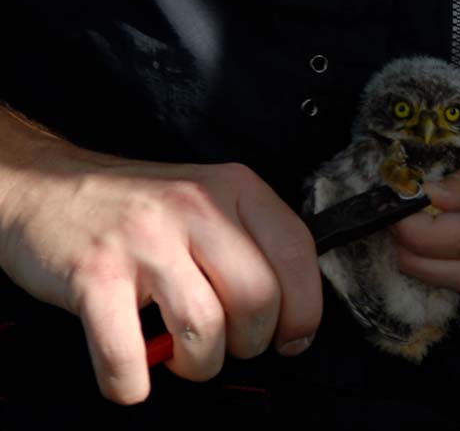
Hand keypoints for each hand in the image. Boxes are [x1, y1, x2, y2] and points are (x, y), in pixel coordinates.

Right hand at [0, 141, 321, 404]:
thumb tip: (291, 314)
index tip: (292, 337)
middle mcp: (193, 208)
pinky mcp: (93, 276)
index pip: (297, 252)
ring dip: (199, 364)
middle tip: (229, 344)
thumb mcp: (208, 199)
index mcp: (233, 188)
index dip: (304, 310)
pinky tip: (134, 372)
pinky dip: (133, 382)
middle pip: (258, 299)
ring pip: (205, 329)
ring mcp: (143, 241)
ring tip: (182, 354)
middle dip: (251, 343)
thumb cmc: (137, 208)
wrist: (43, 188)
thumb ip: (252, 242)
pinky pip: (127, 356)